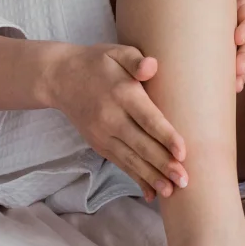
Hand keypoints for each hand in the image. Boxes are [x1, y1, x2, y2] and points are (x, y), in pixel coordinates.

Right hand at [44, 43, 187, 202]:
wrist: (59, 78)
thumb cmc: (96, 63)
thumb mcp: (116, 53)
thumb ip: (136, 59)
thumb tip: (151, 67)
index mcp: (122, 94)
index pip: (147, 118)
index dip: (166, 136)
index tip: (182, 152)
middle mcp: (111, 118)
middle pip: (141, 145)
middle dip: (163, 164)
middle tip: (185, 180)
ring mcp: (103, 134)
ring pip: (131, 160)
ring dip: (152, 177)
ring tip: (172, 191)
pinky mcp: (99, 145)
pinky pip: (121, 164)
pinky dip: (136, 179)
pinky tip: (151, 193)